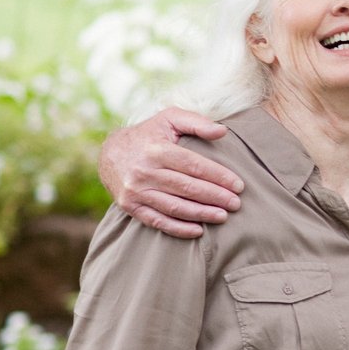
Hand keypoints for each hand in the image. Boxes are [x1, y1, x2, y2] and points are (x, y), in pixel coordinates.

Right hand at [100, 110, 240, 239]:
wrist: (109, 153)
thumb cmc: (149, 135)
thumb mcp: (169, 119)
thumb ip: (197, 122)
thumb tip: (223, 131)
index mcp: (156, 150)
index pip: (194, 166)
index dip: (219, 176)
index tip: (239, 185)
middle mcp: (144, 172)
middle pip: (187, 188)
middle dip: (215, 197)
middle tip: (236, 204)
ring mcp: (135, 191)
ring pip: (174, 207)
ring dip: (201, 214)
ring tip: (223, 217)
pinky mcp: (129, 206)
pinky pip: (157, 221)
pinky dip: (178, 228)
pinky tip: (198, 230)